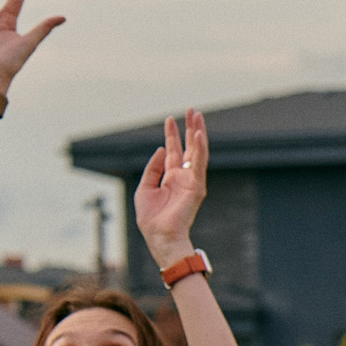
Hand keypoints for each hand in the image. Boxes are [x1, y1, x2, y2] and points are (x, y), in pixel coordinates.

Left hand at [134, 110, 208, 263]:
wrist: (159, 236)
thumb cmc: (151, 218)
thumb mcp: (145, 188)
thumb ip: (152, 169)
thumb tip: (160, 150)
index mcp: (171, 178)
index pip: (174, 151)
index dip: (172, 135)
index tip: (171, 118)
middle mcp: (184, 177)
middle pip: (189, 147)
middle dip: (189, 128)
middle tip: (191, 109)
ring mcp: (192, 181)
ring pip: (198, 152)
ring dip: (198, 132)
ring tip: (197, 115)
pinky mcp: (197, 187)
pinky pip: (199, 164)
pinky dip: (200, 149)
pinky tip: (198, 134)